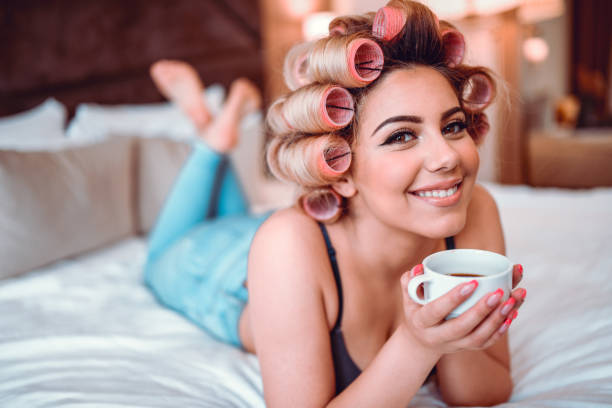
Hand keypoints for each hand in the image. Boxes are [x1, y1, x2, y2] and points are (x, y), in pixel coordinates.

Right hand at [400, 264, 525, 354]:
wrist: (421, 342)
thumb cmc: (417, 312)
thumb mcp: (409, 298)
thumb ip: (411, 282)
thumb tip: (419, 267)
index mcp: (421, 321)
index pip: (436, 310)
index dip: (453, 298)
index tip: (473, 283)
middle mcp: (438, 336)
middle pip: (462, 327)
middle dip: (482, 310)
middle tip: (499, 293)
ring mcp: (454, 344)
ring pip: (478, 337)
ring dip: (497, 319)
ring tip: (512, 299)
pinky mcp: (468, 348)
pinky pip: (486, 342)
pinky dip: (501, 329)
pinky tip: (512, 313)